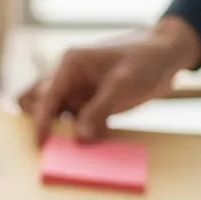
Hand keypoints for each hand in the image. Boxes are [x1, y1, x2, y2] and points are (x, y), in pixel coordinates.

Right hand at [19, 16, 200, 141]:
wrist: (165, 55)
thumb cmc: (145, 62)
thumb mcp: (123, 85)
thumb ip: (98, 111)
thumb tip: (79, 138)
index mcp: (69, 64)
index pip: (45, 96)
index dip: (40, 121)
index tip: (41, 144)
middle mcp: (66, 75)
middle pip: (35, 100)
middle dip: (40, 121)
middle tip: (55, 141)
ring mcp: (75, 88)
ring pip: (52, 112)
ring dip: (58, 128)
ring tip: (75, 142)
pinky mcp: (86, 101)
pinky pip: (72, 120)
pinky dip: (77, 130)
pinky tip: (96, 136)